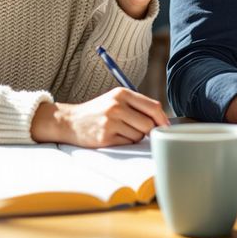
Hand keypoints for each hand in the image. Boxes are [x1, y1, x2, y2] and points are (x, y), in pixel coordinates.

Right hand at [30, 88, 169, 146]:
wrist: (70, 121)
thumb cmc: (98, 111)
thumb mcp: (116, 99)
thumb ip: (138, 106)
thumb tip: (162, 120)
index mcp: (122, 93)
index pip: (153, 107)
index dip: (163, 119)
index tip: (166, 126)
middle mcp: (116, 106)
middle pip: (149, 124)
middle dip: (148, 131)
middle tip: (139, 130)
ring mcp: (110, 122)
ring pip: (139, 136)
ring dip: (134, 137)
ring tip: (120, 130)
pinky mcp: (105, 137)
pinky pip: (127, 144)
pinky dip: (125, 143)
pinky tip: (114, 136)